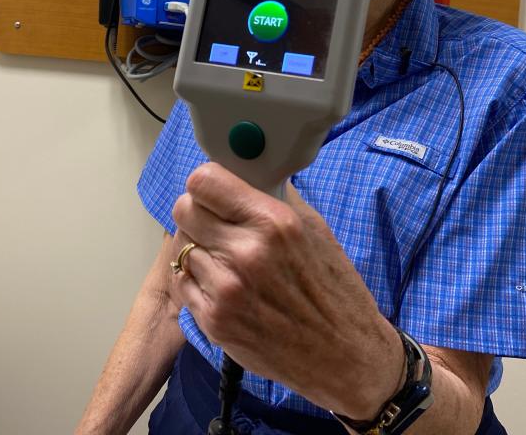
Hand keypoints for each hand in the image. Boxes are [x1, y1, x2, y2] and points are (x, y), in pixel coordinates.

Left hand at [171, 162, 403, 419]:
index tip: (213, 192)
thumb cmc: (333, 289)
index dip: (206, 185)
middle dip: (198, 214)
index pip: (204, 181)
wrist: (344, 355)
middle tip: (215, 225)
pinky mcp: (214, 321)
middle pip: (184, 210)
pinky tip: (220, 284)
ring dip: (197, 249)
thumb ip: (274, 197)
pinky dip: (196, 280)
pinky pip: (182, 281)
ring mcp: (226, 289)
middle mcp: (246, 252)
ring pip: (181, 246)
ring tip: (223, 259)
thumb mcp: (314, 229)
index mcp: (274, 222)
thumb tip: (245, 170)